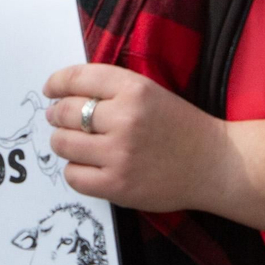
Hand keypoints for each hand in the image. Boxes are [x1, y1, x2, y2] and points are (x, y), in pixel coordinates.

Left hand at [43, 63, 234, 212]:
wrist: (214, 163)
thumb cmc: (181, 127)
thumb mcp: (151, 92)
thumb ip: (112, 89)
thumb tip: (63, 93)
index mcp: (134, 89)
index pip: (77, 79)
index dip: (56, 83)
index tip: (50, 90)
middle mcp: (125, 119)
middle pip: (64, 112)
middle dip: (57, 115)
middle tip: (59, 119)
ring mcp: (120, 154)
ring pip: (63, 144)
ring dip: (63, 142)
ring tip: (74, 143)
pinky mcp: (118, 185)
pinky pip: (73, 176)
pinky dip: (74, 170)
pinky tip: (87, 166)